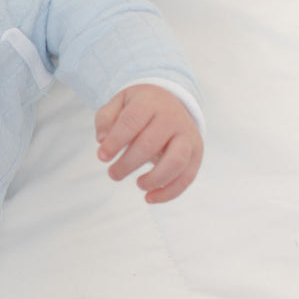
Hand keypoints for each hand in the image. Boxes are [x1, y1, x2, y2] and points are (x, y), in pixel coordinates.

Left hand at [94, 84, 202, 202]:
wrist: (171, 101)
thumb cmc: (138, 107)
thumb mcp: (119, 103)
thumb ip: (106, 118)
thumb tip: (102, 140)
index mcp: (150, 102)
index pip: (131, 122)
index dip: (115, 142)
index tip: (101, 157)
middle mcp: (172, 118)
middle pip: (150, 144)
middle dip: (127, 164)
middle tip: (113, 174)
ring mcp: (187, 136)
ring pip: (175, 162)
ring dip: (153, 179)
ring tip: (138, 185)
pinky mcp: (196, 153)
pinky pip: (187, 176)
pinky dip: (169, 192)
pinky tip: (149, 198)